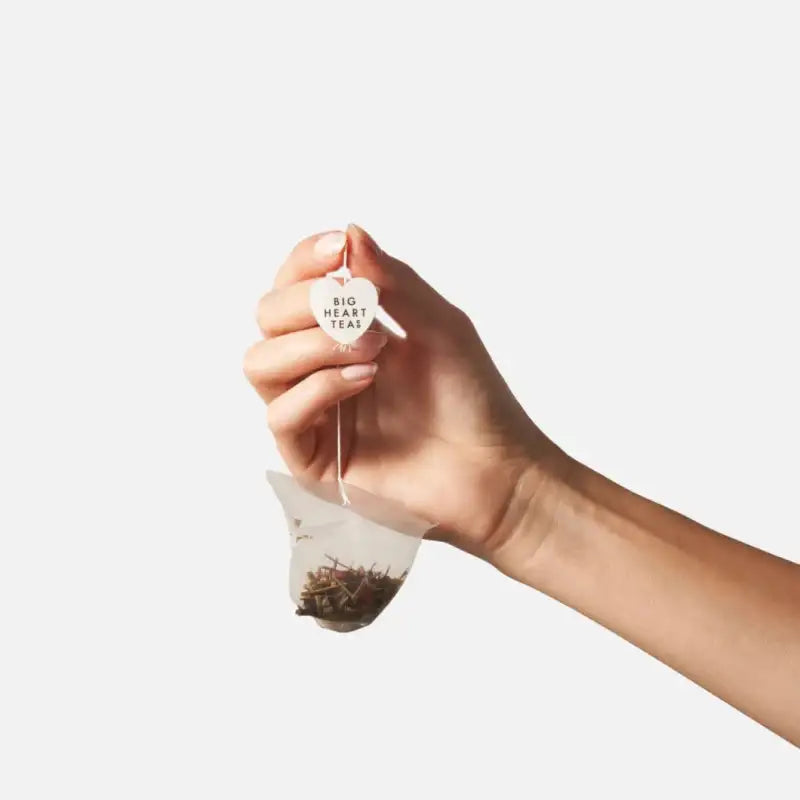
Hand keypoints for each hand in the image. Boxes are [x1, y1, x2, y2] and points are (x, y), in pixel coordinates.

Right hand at [245, 224, 567, 575]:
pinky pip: (281, 416)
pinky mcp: (313, 460)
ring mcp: (315, 415)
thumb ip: (394, 282)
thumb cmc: (473, 397)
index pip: (294, 287)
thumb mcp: (440, 324)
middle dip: (307, 303)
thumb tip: (351, 232)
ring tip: (371, 350)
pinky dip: (317, 388)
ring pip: (261, 363)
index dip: (304, 262)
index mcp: (345, 334)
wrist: (495, 468)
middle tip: (363, 312)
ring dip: (311, 345)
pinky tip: (363, 381)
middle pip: (267, 318)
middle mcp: (320, 369)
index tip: (338, 248)